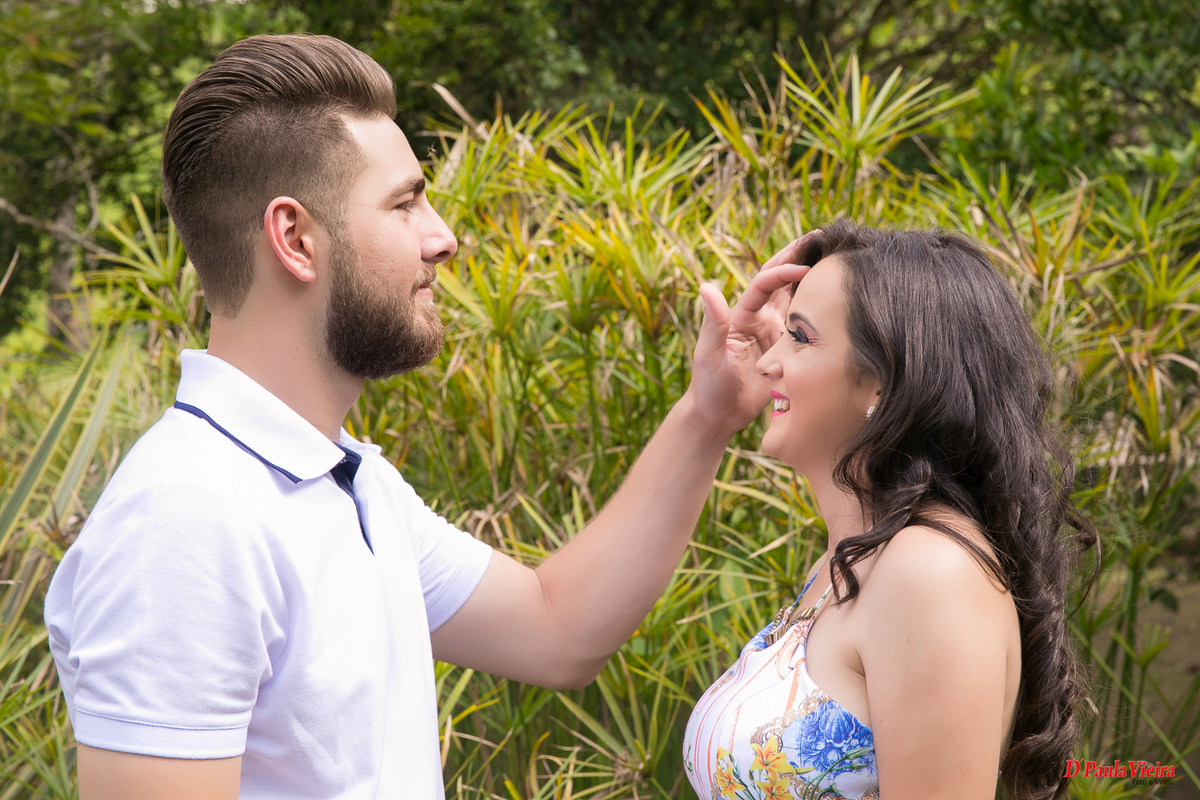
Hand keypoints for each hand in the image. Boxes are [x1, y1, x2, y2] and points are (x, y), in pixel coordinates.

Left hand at [687, 233, 818, 433]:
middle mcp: (759, 318)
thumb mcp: (708, 354)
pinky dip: (817, 308)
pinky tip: (836, 297)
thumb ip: (712, 322)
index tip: (806, 266)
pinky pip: (804, 324)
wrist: (719, 414)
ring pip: (795, 298)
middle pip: (780, 280)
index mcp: (741, 314)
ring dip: (810, 277)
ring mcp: (774, 332)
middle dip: (797, 256)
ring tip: (833, 257)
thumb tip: (706, 286)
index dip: (784, 270)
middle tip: (821, 236)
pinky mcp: (785, 349)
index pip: (765, 283)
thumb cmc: (708, 385)